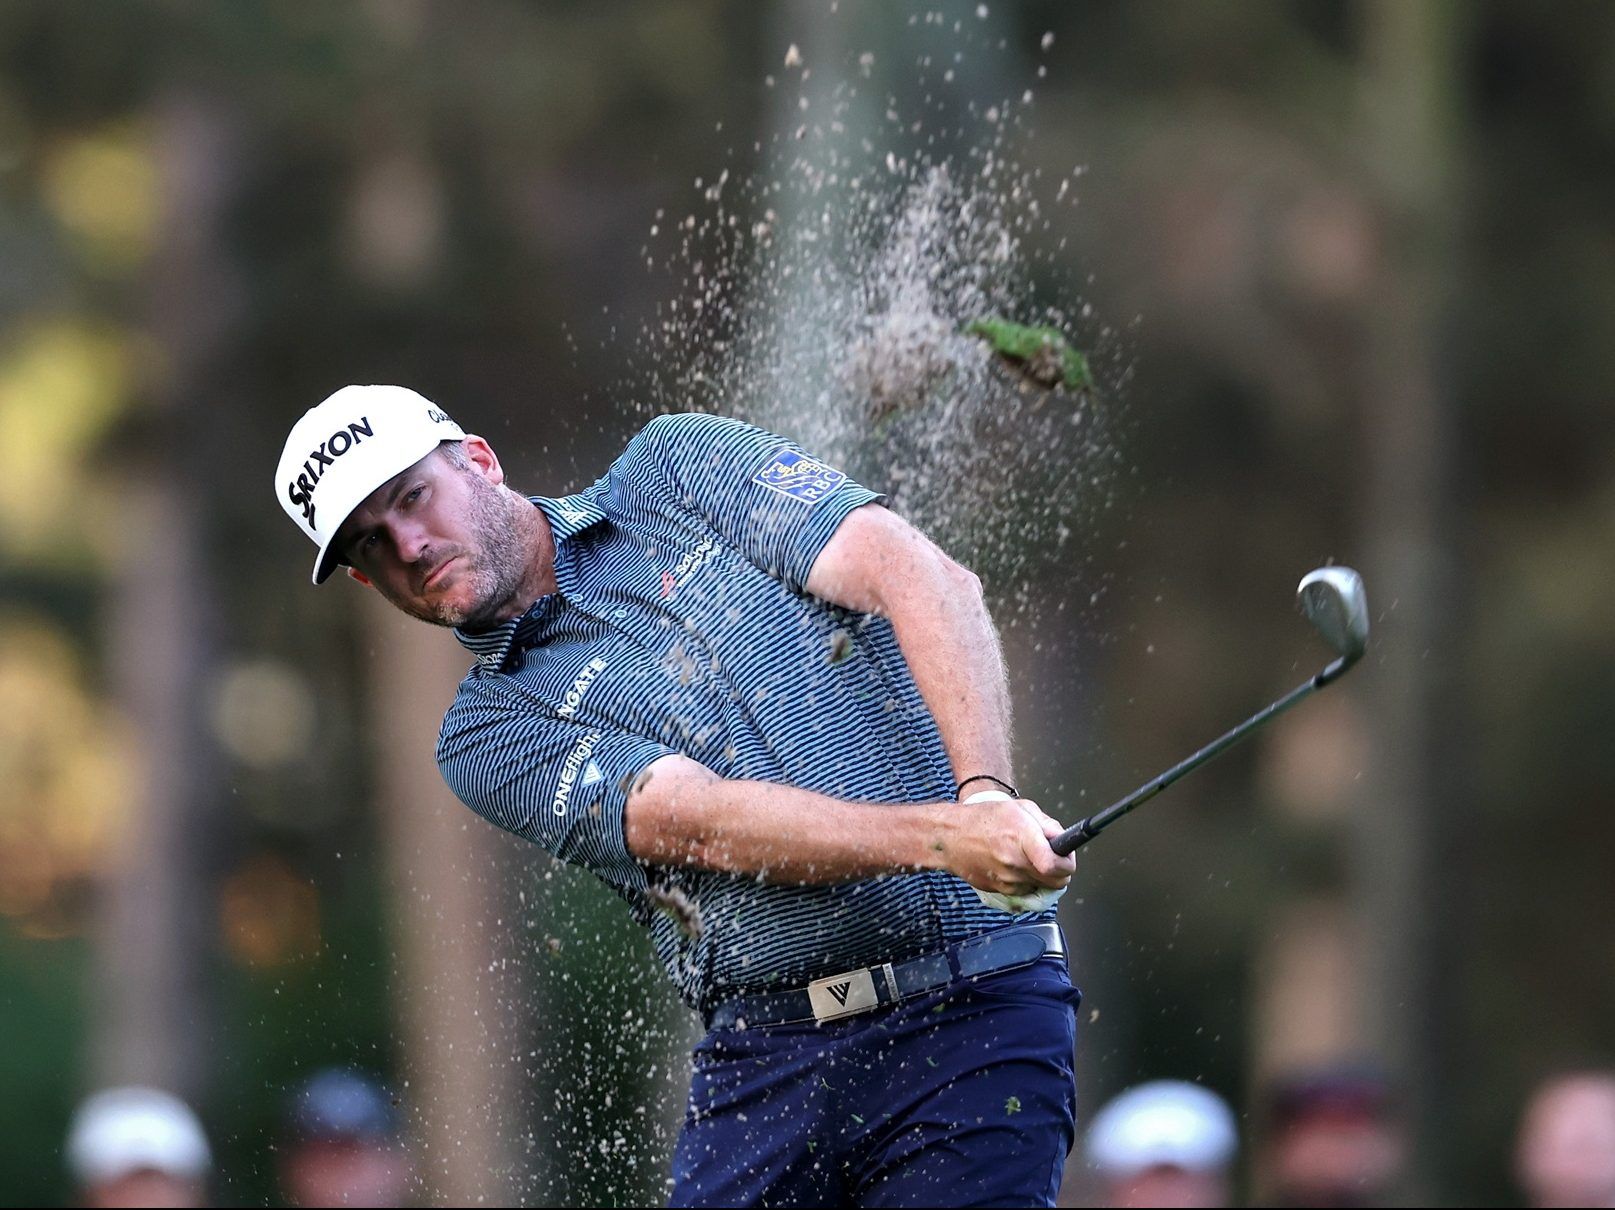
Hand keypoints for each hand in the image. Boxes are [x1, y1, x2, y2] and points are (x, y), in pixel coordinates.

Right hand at [940, 791, 1075, 899]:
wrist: (950, 836)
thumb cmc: (983, 818)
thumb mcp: (1020, 809)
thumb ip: (1047, 825)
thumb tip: (1064, 840)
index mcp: (1022, 838)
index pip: (1057, 866)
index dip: (1068, 864)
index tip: (1067, 857)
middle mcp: (1015, 862)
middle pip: (1056, 882)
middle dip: (1060, 872)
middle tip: (1052, 858)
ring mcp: (1006, 880)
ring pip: (1041, 888)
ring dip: (1041, 877)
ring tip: (1027, 858)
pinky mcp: (998, 890)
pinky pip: (1024, 892)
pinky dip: (1025, 882)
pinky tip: (1013, 865)